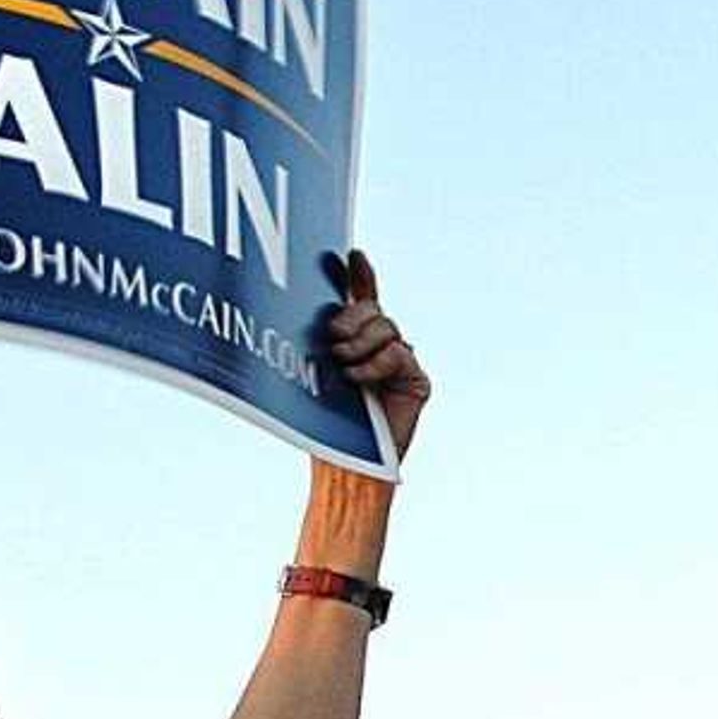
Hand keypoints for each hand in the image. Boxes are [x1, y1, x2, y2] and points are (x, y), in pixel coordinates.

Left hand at [322, 249, 429, 459]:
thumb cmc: (322, 425)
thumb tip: (301, 315)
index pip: (362, 300)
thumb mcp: (312, 374)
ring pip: (385, 327)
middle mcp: (381, 349)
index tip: (352, 254)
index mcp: (356, 344)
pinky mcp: (416, 381)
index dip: (361, 275)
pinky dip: (375, 363)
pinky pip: (398, 353)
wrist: (346, 464)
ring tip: (341, 363)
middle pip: (373, 309)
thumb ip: (317, 345)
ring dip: (360, 342)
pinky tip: (358, 378)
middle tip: (333, 336)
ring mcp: (401, 364)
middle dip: (351, 316)